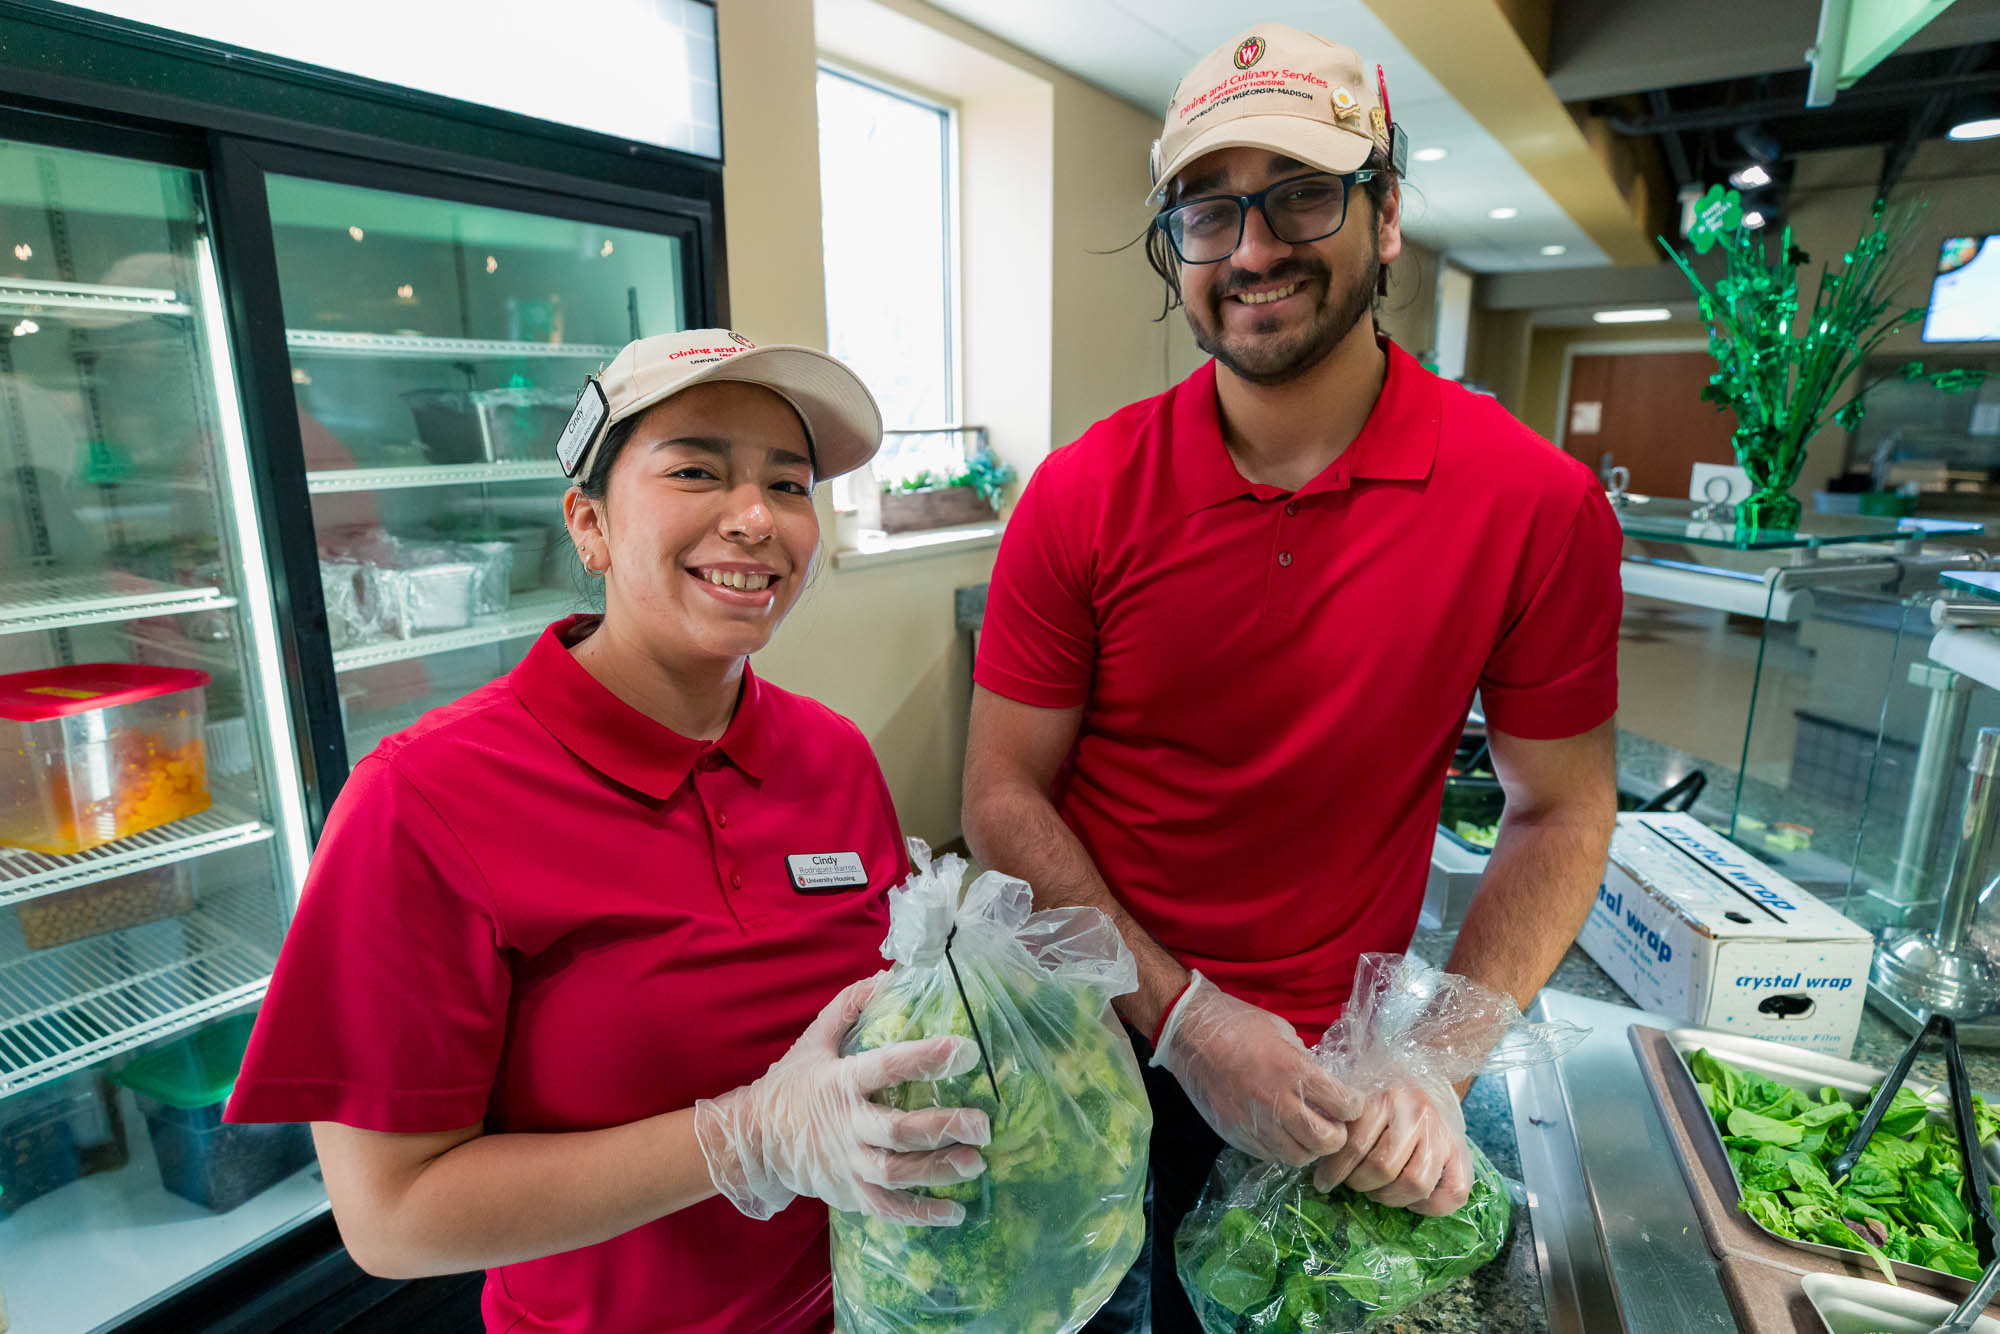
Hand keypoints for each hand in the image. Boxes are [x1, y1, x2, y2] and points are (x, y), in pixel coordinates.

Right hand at [695, 975, 991, 1225]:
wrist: (753, 1140)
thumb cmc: (792, 1086)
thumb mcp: (814, 1041)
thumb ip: (849, 1008)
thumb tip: (886, 977)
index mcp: (840, 1082)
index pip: (886, 1066)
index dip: (925, 1057)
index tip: (965, 1049)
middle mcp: (846, 1125)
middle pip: (897, 1131)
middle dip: (943, 1127)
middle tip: (982, 1123)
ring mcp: (847, 1163)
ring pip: (895, 1173)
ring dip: (939, 1170)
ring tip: (977, 1163)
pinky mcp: (848, 1193)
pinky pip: (886, 1209)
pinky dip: (920, 1214)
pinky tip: (955, 1212)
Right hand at [1152, 971, 1363, 1166]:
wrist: (1189, 1034)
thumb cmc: (1238, 1024)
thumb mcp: (1282, 1032)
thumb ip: (1305, 1062)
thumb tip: (1324, 1083)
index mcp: (1291, 1069)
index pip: (1342, 1104)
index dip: (1354, 1106)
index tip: (1352, 1102)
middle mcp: (1275, 1101)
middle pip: (1324, 1141)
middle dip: (1338, 1135)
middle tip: (1335, 1123)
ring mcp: (1253, 1123)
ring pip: (1298, 1156)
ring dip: (1310, 1147)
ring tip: (1308, 1132)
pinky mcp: (1235, 1135)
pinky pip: (1270, 1156)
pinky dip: (1283, 1149)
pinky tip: (1282, 1133)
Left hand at [1312, 1083, 1472, 1215]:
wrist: (1429, 1083)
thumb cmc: (1387, 1101)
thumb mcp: (1362, 1101)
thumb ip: (1346, 1127)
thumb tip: (1318, 1163)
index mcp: (1386, 1098)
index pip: (1355, 1145)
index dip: (1335, 1171)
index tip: (1323, 1183)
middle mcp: (1418, 1113)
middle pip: (1383, 1168)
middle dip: (1362, 1184)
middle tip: (1355, 1184)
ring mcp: (1443, 1134)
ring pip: (1415, 1184)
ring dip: (1390, 1198)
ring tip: (1378, 1192)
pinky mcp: (1462, 1153)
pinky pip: (1451, 1194)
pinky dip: (1429, 1207)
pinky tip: (1411, 1201)